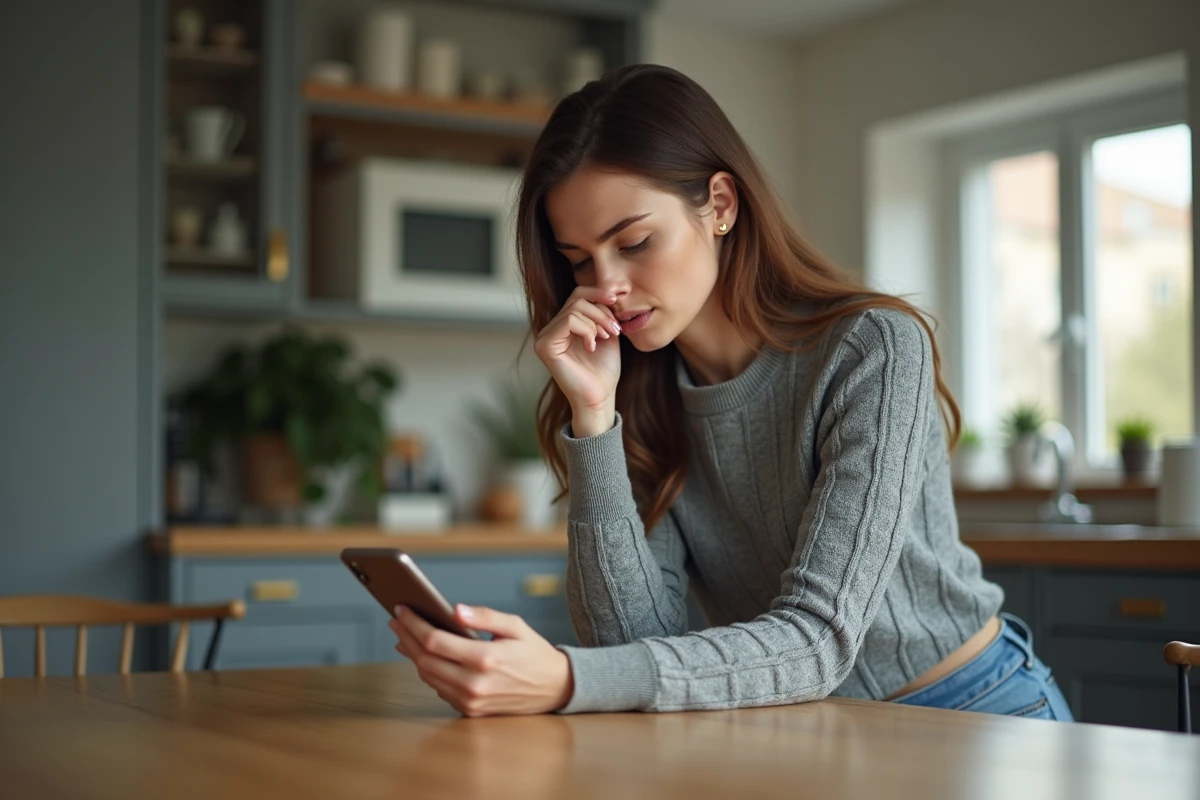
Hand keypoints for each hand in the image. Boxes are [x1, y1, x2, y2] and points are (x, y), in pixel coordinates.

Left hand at [390, 604, 573, 716]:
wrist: (555, 688)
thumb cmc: (535, 653)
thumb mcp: (516, 625)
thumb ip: (484, 616)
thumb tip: (455, 610)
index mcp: (485, 659)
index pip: (435, 641)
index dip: (414, 624)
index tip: (402, 609)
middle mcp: (474, 684)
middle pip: (424, 659)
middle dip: (406, 637)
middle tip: (396, 619)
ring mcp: (471, 700)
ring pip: (428, 676)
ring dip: (412, 654)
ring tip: (404, 635)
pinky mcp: (470, 710)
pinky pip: (439, 689)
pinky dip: (427, 670)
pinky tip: (421, 655)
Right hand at [533, 287, 621, 425]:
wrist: (600, 396)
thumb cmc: (603, 369)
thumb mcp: (607, 333)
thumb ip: (603, 312)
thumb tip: (607, 290)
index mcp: (563, 324)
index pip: (578, 295)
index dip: (598, 294)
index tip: (616, 303)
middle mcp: (550, 329)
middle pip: (576, 298)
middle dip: (601, 310)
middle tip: (615, 329)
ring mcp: (545, 337)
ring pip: (574, 309)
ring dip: (597, 321)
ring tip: (606, 337)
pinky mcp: (545, 346)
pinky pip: (568, 321)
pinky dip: (586, 330)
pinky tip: (592, 346)